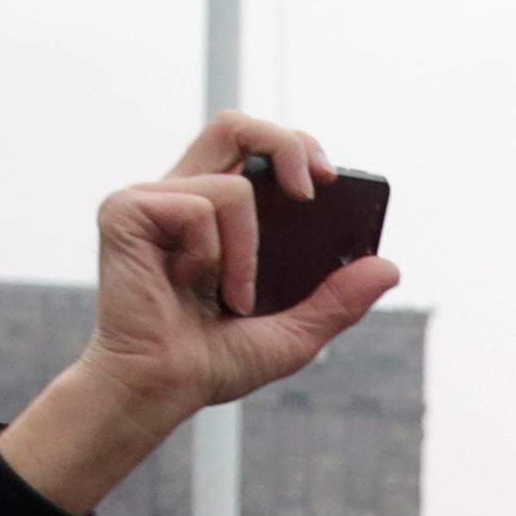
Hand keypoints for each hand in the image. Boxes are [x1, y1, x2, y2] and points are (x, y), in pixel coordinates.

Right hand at [0, 114, 399, 515]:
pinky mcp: (126, 210)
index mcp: (211, 216)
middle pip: (234, 125)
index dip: (292, 147)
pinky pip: (201, 205)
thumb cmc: (209, 364)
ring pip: (234, 187)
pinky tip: (191, 285)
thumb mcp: (294, 333)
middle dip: (284, 143)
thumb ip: (337, 300)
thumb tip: (388, 268)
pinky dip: (216, 253)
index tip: (327, 179)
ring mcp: (150, 201)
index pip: (252, 150)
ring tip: (231, 298)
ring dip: (250, 251)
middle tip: (312, 189)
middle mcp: (179, 198)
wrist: (159, 390)